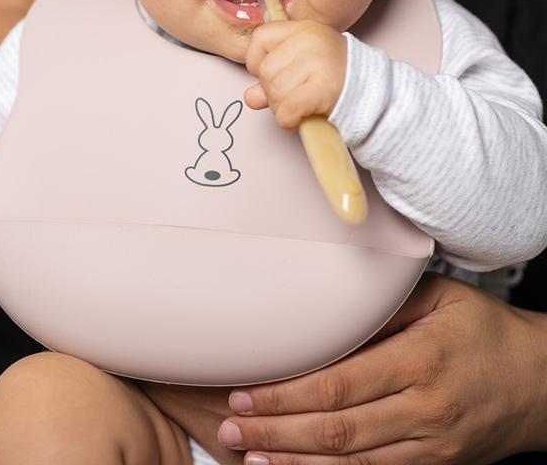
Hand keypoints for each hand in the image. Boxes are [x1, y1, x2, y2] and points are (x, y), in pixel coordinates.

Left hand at [217, 274, 546, 463]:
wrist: (541, 383)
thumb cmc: (484, 331)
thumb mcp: (439, 298)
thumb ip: (382, 304)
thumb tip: (325, 306)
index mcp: (420, 361)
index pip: (339, 385)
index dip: (287, 394)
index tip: (246, 392)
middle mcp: (424, 411)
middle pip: (336, 428)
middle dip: (276, 429)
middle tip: (231, 426)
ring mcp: (430, 446)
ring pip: (350, 461)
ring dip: (292, 458)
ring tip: (247, 452)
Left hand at [243, 20, 346, 128]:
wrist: (374, 94)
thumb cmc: (339, 79)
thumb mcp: (306, 67)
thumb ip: (275, 78)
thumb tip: (251, 96)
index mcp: (304, 30)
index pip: (260, 38)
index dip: (257, 61)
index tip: (270, 74)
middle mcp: (309, 41)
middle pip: (265, 71)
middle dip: (272, 91)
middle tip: (292, 96)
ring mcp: (317, 63)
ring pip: (273, 92)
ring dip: (281, 107)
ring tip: (300, 106)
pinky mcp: (321, 88)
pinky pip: (287, 110)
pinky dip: (289, 120)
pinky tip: (301, 118)